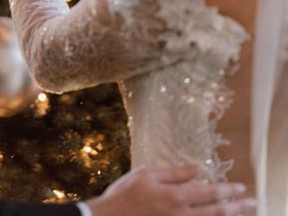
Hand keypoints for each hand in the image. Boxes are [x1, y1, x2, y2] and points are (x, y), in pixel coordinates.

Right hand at [84, 165, 255, 215]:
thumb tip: (197, 168)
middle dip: (237, 207)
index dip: (228, 190)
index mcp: (174, 197)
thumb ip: (175, 173)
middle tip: (252, 202)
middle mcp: (180, 215)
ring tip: (242, 212)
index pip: (209, 193)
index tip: (241, 188)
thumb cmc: (126, 193)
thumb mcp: (148, 174)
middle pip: (216, 212)